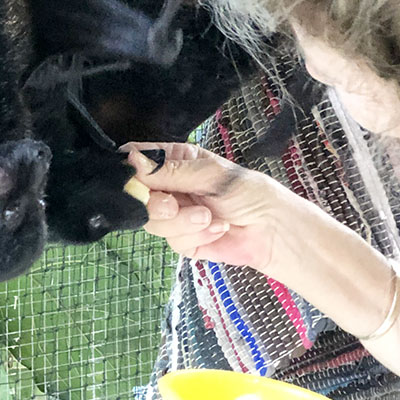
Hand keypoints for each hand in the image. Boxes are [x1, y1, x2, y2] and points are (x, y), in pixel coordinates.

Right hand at [123, 142, 286, 271]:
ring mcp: (174, 213)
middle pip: (137, 195)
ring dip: (182, 222)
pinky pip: (172, 240)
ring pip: (153, 221)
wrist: (271, 230)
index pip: (137, 160)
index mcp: (175, 159)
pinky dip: (195, 235)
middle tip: (174, 205)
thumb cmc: (246, 190)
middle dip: (156, 204)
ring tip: (208, 217)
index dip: (129, 170)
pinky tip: (217, 228)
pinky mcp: (181, 239)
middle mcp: (169, 185)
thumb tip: (132, 161)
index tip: (133, 180)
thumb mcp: (208, 174)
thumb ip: (170, 171)